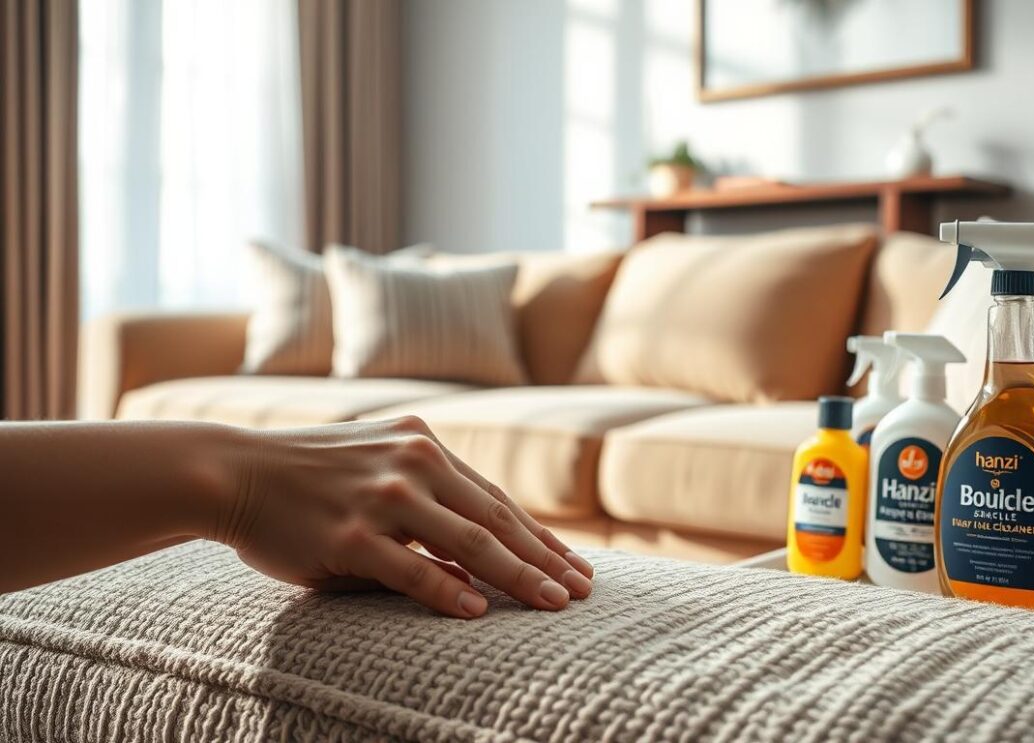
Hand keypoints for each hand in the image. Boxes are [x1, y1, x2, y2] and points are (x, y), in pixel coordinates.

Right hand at [212, 416, 593, 617]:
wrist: (230, 470)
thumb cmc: (306, 477)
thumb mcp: (376, 467)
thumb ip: (428, 501)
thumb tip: (480, 558)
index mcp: (423, 443)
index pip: (496, 498)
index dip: (540, 536)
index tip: (575, 565)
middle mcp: (412, 462)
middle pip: (497, 519)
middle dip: (546, 559)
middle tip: (583, 591)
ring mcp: (383, 497)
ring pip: (469, 543)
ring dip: (518, 576)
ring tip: (554, 604)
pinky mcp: (351, 534)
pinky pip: (412, 567)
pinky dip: (448, 591)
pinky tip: (479, 611)